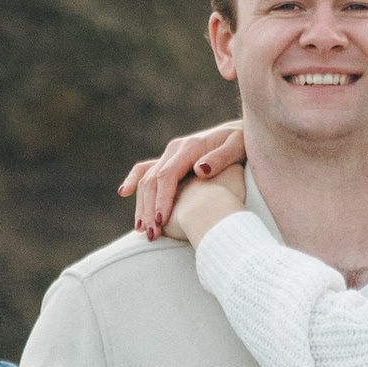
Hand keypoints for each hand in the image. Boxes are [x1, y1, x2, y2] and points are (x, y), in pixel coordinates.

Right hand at [122, 121, 245, 240]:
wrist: (241, 132)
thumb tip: (200, 170)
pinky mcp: (171, 159)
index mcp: (191, 147)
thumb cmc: (243, 143)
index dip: (163, 199)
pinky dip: (135, 179)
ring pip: (147, 178)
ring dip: (142, 204)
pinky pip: (146, 168)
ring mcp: (171, 153)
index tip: (162, 221)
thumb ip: (221, 158)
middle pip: (153, 180)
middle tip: (152, 234)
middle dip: (150, 208)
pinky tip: (124, 193)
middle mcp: (177, 148)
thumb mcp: (237, 148)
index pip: (168, 175)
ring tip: (142, 229)